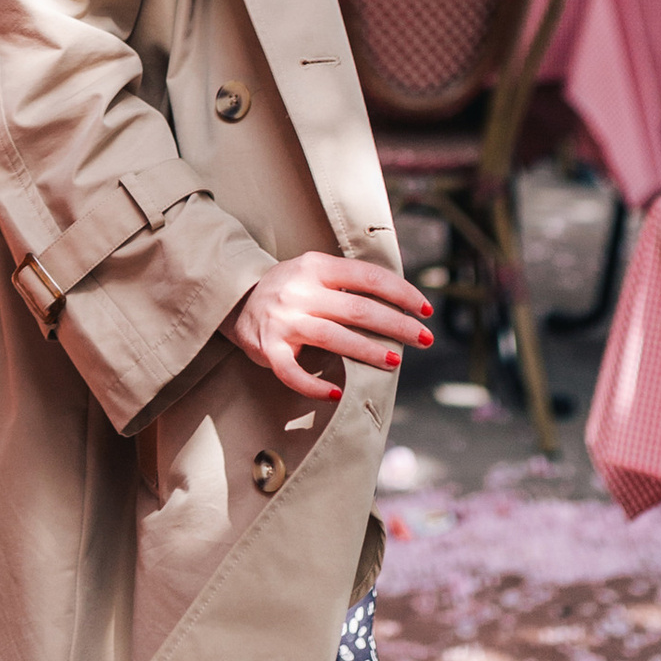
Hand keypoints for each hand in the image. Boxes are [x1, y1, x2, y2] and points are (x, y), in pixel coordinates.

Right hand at [221, 253, 435, 400]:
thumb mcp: (314, 271)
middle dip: (396, 325)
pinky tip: (337, 394)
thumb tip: (399, 302)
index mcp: (316, 267)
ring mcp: (283, 320)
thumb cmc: (288, 287)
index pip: (368, 277)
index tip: (424, 309)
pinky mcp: (268, 348)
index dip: (400, 293)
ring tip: (395, 362)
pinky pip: (293, 373)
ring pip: (333, 338)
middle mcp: (300, 291)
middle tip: (424, 338)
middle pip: (358, 309)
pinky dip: (315, 385)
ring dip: (368, 353)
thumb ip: (346, 282)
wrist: (235, 298)